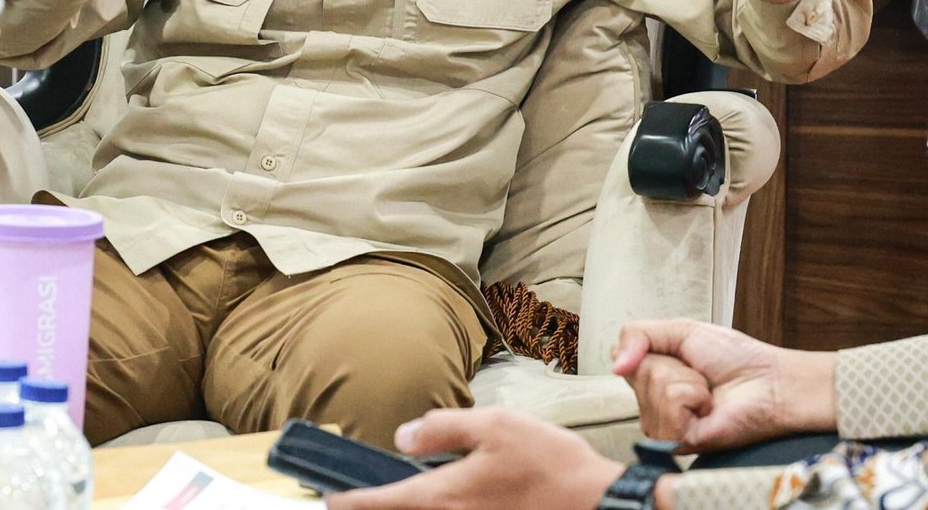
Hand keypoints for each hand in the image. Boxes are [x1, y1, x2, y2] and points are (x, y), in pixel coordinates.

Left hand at [325, 409, 624, 509]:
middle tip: (354, 504)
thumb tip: (404, 436)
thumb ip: (442, 428)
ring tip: (395, 499)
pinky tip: (438, 501)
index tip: (330, 501)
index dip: (350, 502)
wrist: (598, 505)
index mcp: (443, 496)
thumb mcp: (494, 425)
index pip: (381, 503)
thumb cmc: (552, 466)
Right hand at [611, 319, 837, 451]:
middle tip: (700, 374)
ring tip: (707, 391)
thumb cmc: (735, 359)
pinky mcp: (680, 440)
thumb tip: (614, 365)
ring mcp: (664, 425)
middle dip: (674, 363)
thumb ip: (637, 335)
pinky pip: (669, 405)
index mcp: (649, 380)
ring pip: (653, 387)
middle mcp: (652, 406)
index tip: (679, 353)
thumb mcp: (680, 330)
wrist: (771, 381)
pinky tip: (708, 406)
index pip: (620, 358)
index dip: (648, 348)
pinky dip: (693, 395)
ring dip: (688, 380)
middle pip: (637, 371)